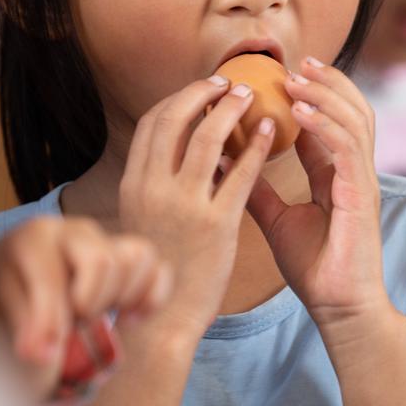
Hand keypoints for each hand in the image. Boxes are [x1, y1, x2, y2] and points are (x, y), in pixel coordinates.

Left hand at [0, 216, 171, 405]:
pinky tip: (129, 319)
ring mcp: (107, 238)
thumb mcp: (5, 304)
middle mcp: (75, 229)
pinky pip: (159, 269)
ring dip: (122, 298)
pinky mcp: (130, 253)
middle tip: (71, 324)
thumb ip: (26, 327)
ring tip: (97, 317)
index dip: (51, 321)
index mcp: (35, 236)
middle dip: (90, 305)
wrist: (23, 273)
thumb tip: (44, 356)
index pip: (53, 277)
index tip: (44, 355)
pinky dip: (152, 298)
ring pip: (138, 258)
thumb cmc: (14, 288)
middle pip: (105, 261)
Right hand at [119, 75, 274, 337]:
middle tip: (228, 84)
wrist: (162, 320)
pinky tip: (271, 133)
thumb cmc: (159, 270)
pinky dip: (256, 146)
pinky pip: (240, 173)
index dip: (177, 99)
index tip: (201, 90)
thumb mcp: (142, 220)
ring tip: (250, 98)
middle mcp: (153, 189)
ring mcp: (184, 206)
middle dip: (203, 93)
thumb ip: (155, 184)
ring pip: (207, 138)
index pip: (151, 124)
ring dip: (231, 110)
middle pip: (175, 119)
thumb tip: (180, 151)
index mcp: (133, 185)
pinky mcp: (216, 225)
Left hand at [245, 57, 389, 331]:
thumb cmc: (314, 268)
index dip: (313, 93)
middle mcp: (355, 172)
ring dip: (326, 94)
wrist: (339, 308)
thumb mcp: (278, 220)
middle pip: (353, 108)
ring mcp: (362, 181)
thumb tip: (226, 159)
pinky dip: (326, 124)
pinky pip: (348, 148)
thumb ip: (258, 188)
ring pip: (355, 120)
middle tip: (298, 61)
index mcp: (338, 174)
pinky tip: (302, 111)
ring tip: (297, 78)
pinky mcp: (362, 196)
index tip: (285, 72)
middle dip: (328, 81)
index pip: (333, 120)